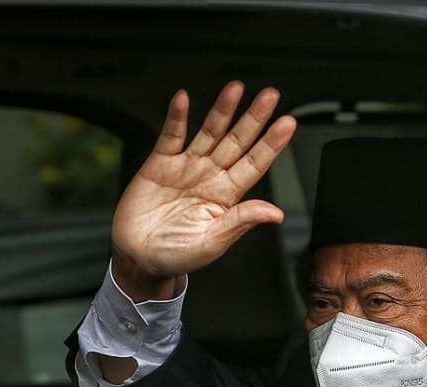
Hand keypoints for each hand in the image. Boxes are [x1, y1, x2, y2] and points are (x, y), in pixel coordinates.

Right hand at [111, 81, 296, 300]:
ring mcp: (187, 168)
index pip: (256, 164)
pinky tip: (183, 99)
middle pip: (237, 142)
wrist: (139, 258)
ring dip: (222, 111)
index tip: (288, 124)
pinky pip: (170, 136)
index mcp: (227, 197)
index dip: (271, 144)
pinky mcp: (159, 164)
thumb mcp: (212, 243)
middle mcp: (211, 177)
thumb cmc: (177, 255)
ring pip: (209, 133)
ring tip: (235, 89)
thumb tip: (275, 213)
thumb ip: (240, 223)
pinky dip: (176, 118)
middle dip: (254, 119)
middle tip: (270, 96)